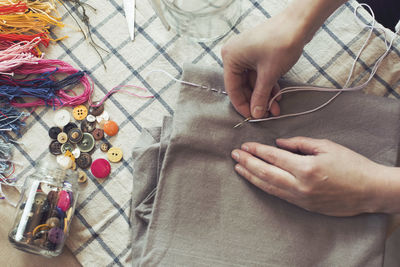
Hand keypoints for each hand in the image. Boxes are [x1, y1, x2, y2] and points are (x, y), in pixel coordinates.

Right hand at [221, 12, 305, 118]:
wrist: (300, 23)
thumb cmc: (281, 43)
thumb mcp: (269, 74)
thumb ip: (260, 96)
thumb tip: (256, 114)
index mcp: (230, 57)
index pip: (232, 88)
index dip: (242, 105)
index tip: (252, 118)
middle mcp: (235, 55)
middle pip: (242, 85)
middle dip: (256, 100)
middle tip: (266, 115)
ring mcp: (247, 54)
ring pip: (253, 81)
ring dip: (264, 95)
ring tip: (275, 109)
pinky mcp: (258, 54)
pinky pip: (259, 74)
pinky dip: (267, 85)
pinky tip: (276, 96)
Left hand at [231, 137, 388, 216]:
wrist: (369, 190)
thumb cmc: (351, 165)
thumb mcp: (327, 146)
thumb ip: (299, 144)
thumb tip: (278, 143)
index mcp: (306, 167)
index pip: (273, 157)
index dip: (256, 151)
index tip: (244, 145)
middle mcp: (300, 185)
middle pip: (265, 173)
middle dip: (247, 163)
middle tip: (234, 155)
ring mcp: (300, 198)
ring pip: (268, 187)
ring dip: (251, 176)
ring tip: (238, 168)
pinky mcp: (303, 205)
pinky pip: (278, 195)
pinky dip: (264, 187)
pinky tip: (255, 180)